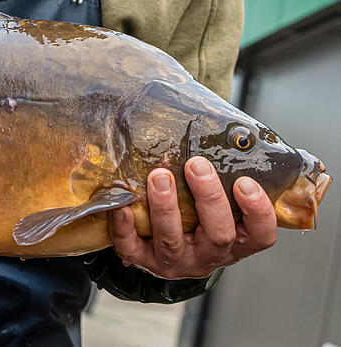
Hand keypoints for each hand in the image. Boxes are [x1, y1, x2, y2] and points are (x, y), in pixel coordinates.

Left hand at [109, 156, 276, 278]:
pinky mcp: (142, 261)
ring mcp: (174, 261)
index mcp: (234, 242)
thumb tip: (224, 119)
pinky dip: (124, 227)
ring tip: (159, 177)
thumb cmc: (193, 214)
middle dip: (208, 198)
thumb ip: (224, 173)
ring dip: (165, 207)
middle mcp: (207, 255)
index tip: (244, 182)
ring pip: (172, 240)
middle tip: (196, 165)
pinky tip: (122, 206)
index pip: (260, 236)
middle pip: (218, 234)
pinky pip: (131, 248)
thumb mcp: (216, 199)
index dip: (258, 212)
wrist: (155, 246)